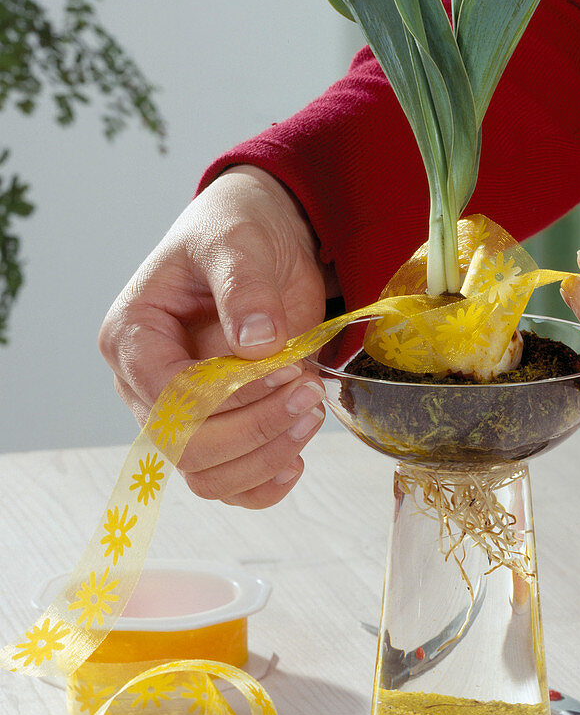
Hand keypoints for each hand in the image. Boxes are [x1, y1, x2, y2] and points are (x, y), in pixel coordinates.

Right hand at [99, 165, 336, 506]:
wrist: (266, 238)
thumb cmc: (236, 231)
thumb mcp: (238, 241)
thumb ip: (244, 287)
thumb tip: (257, 343)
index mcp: (134, 337)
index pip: (168, 398)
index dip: (230, 399)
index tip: (286, 370)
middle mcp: (147, 385)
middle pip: (186, 448)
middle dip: (255, 431)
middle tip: (309, 394)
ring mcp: (181, 414)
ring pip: (208, 477)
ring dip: (266, 457)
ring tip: (311, 411)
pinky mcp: (218, 429)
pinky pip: (232, 483)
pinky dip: (265, 482)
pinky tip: (297, 456)